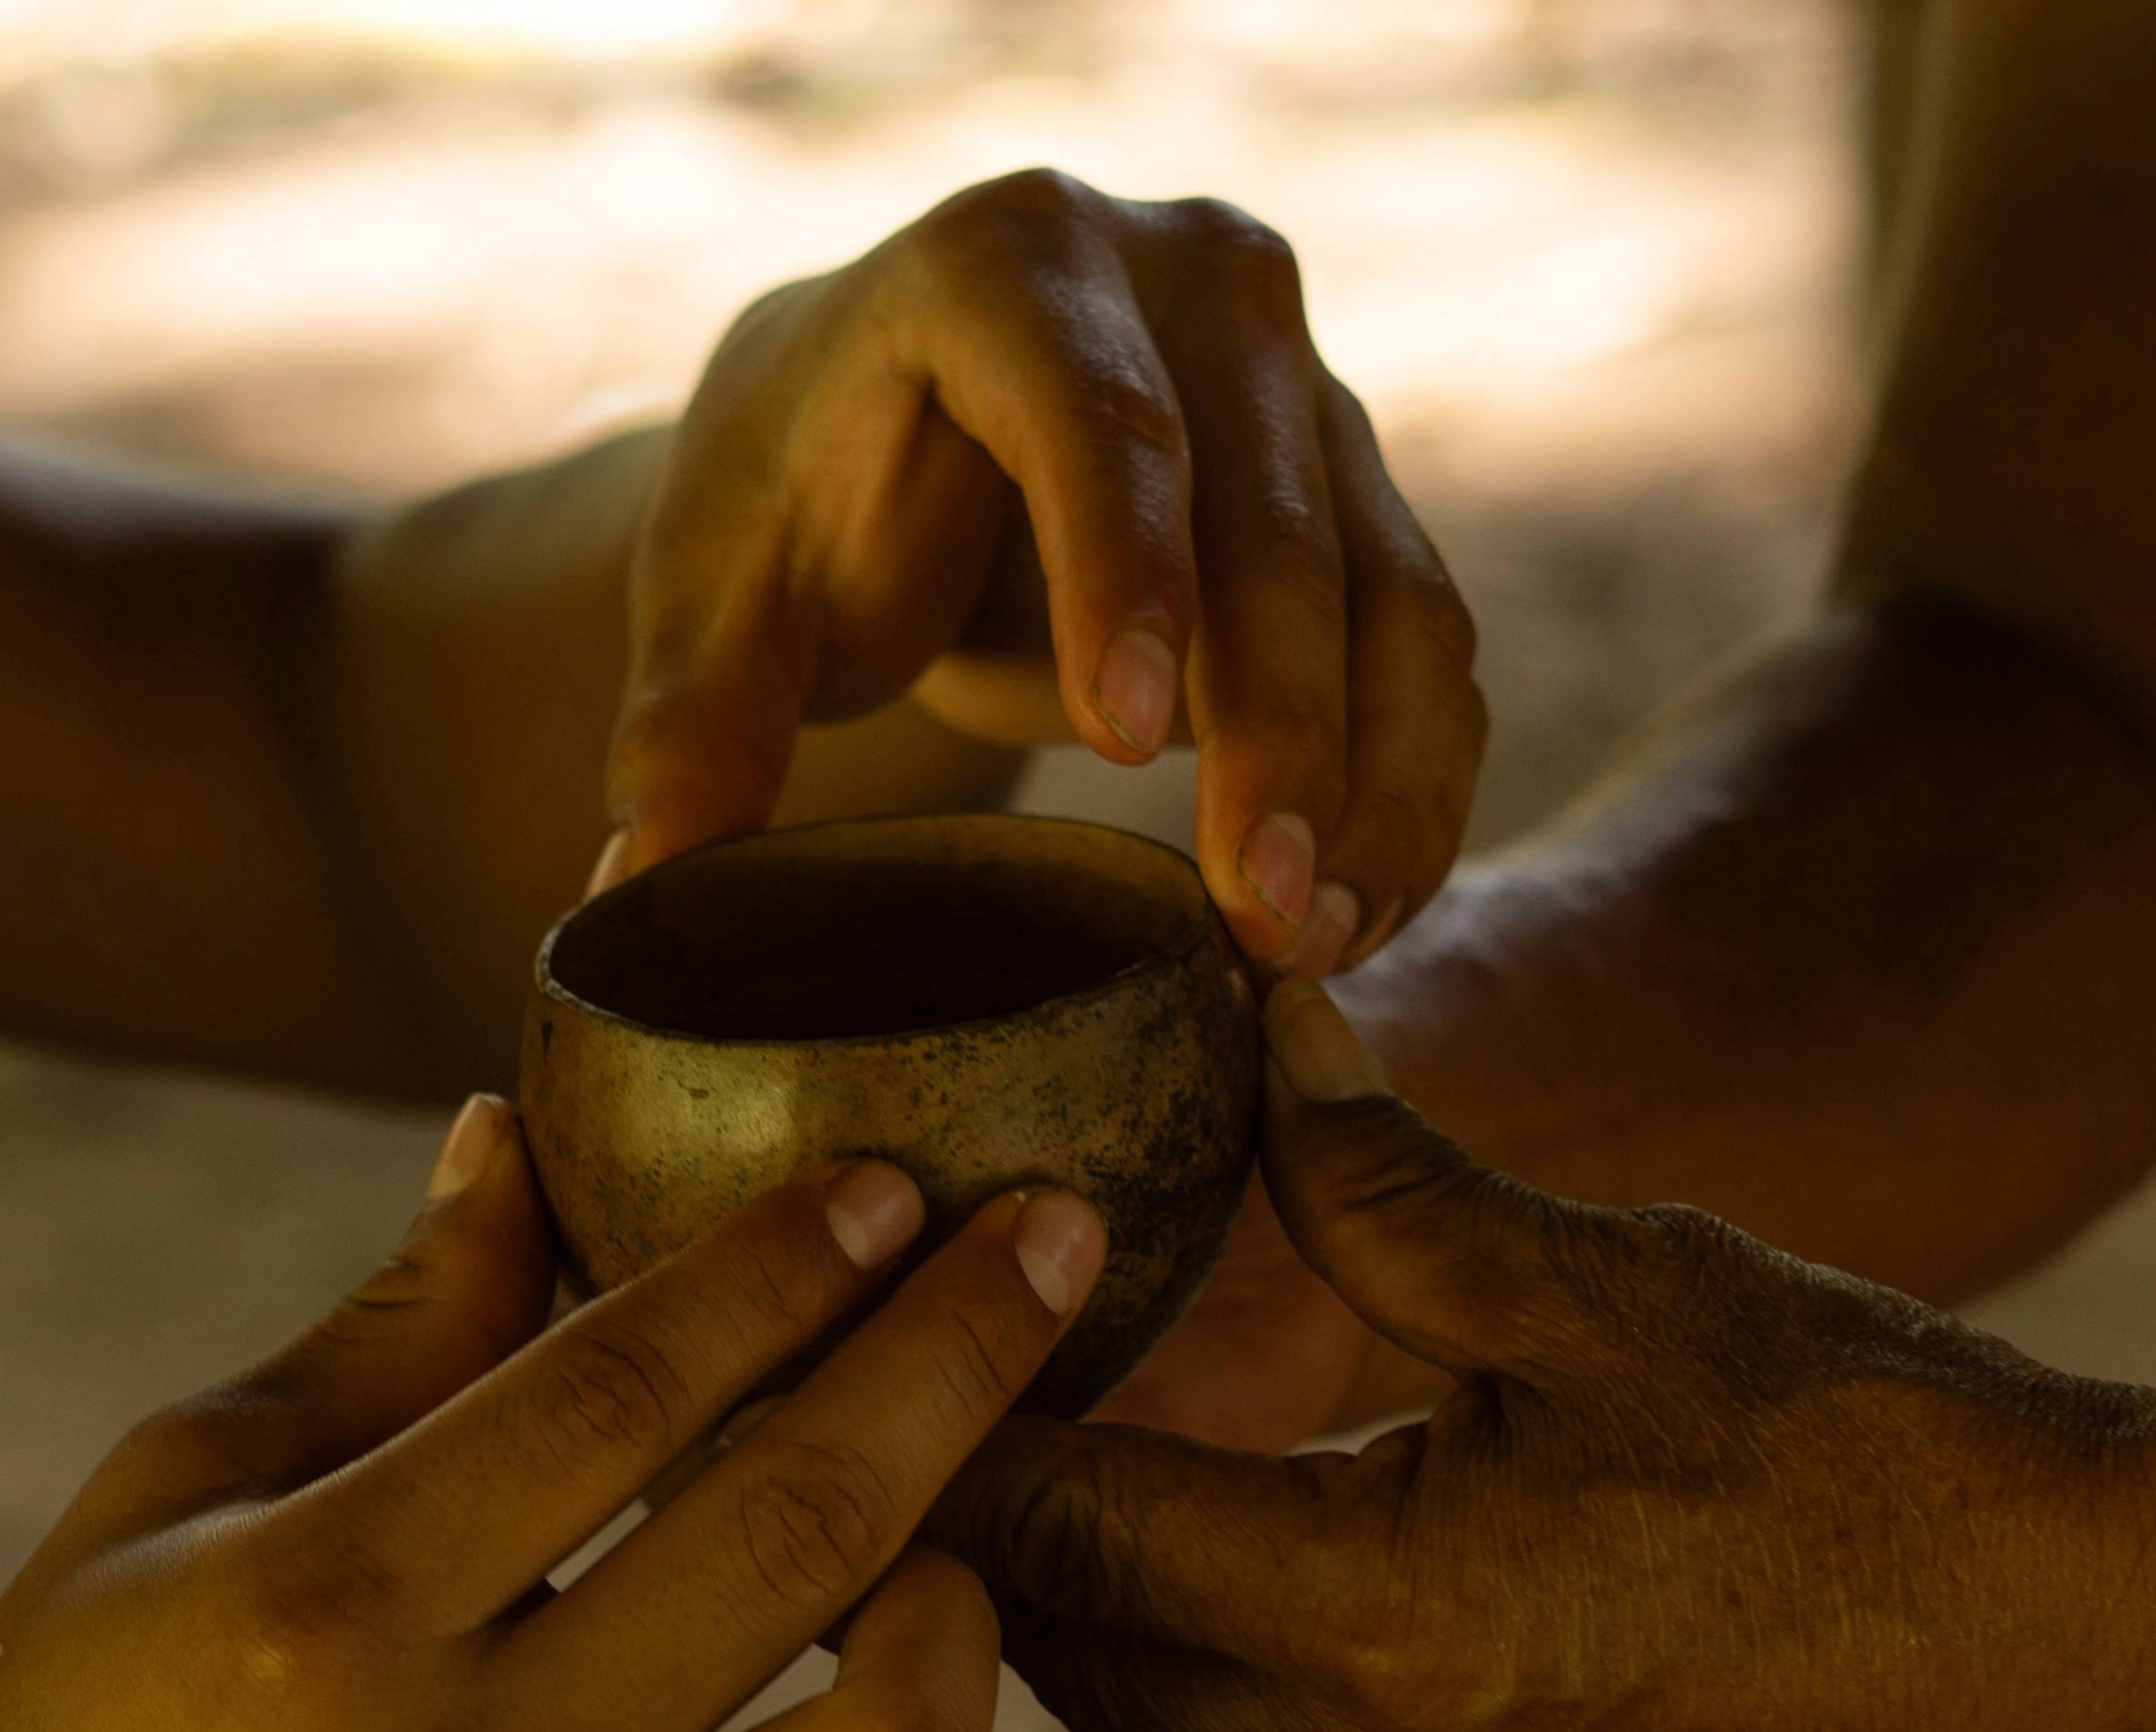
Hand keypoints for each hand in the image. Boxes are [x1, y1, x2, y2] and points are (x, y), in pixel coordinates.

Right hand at [0, 1099, 1103, 1731]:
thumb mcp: (180, 1503)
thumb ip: (390, 1330)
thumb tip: (518, 1140)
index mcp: (324, 1619)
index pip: (622, 1388)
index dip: (785, 1260)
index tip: (894, 1183)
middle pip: (800, 1529)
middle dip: (958, 1350)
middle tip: (1053, 1240)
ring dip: (964, 1606)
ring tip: (950, 1527)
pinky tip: (892, 1726)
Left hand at [607, 168, 1486, 977]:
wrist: (919, 432)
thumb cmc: (810, 497)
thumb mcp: (724, 593)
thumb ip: (687, 724)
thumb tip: (628, 901)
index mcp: (1012, 263)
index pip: (1098, 413)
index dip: (1126, 571)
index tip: (1123, 742)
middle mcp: (1197, 291)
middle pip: (1278, 521)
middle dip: (1285, 734)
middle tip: (1260, 919)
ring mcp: (1305, 390)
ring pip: (1394, 595)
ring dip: (1377, 786)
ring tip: (1316, 946)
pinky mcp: (1365, 498)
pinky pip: (1429, 650)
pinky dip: (1412, 790)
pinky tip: (1360, 914)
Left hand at [942, 985, 2155, 1731]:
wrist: (2099, 1644)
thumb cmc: (1863, 1436)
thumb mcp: (1612, 1279)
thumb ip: (1388, 1181)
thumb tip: (1264, 1027)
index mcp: (1383, 1615)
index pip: (1068, 1533)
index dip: (968, 1444)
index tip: (920, 1380)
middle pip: (1098, 1688)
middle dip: (1037, 1566)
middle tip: (1030, 1450)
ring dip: (1154, 1699)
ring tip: (1192, 1573)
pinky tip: (1353, 1703)